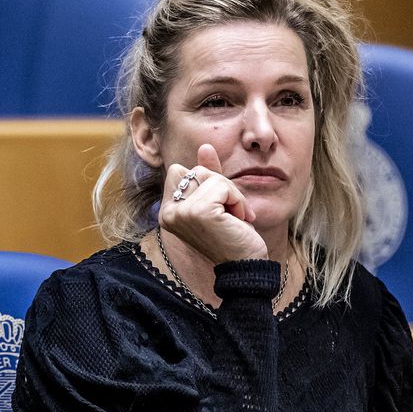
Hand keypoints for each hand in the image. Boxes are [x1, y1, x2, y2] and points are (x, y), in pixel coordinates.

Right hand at [158, 144, 267, 263]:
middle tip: (230, 212)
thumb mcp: (219, 201)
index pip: (178, 171)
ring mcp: (181, 212)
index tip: (218, 208)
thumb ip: (209, 176)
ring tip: (235, 217)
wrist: (245, 266)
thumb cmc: (232, 237)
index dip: (205, 182)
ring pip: (210, 176)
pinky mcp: (199, 212)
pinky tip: (239, 220)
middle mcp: (167, 213)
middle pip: (195, 170)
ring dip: (232, 194)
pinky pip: (223, 186)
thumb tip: (205, 146)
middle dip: (220, 185)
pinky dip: (237, 199)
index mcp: (167, 211)